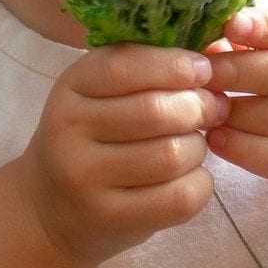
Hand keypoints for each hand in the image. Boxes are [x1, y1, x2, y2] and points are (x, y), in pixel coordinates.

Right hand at [18, 44, 230, 263]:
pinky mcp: (111, 219)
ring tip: (195, 143)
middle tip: (214, 108)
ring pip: (171, 155)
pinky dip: (201, 183)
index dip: (173, 64)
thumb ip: (145, 68)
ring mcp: (86, 178)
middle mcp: (70, 131)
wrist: (50, 210)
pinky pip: (178, 199)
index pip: (125, 65)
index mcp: (70, 87)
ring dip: (199, 147)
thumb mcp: (99, 94)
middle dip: (198, 106)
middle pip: (155, 111)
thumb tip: (217, 48)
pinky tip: (193, 176)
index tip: (203, 69)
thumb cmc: (90, 138)